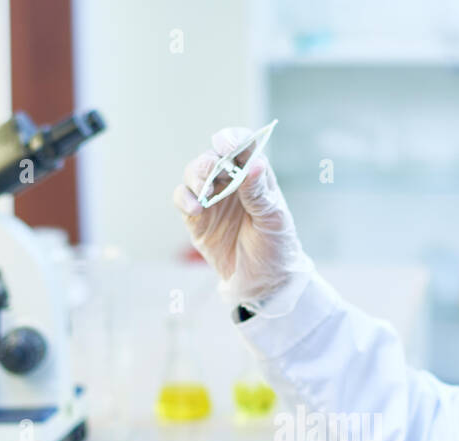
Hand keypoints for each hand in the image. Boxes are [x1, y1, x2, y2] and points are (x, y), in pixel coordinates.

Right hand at [173, 126, 313, 310]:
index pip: (242, 147)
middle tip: (211, 171)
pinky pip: (183, 198)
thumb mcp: (272, 219)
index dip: (231, 140)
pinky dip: (184, 198)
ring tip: (204, 192)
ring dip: (196, 177)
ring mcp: (212, 198)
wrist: (263, 282)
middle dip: (209, 161)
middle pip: (213, 158)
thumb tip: (254, 165)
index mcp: (255, 176)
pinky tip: (195, 207)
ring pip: (194, 174)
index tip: (226, 145)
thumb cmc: (275, 246)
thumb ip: (259, 192)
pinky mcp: (196, 218)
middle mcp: (231, 182)